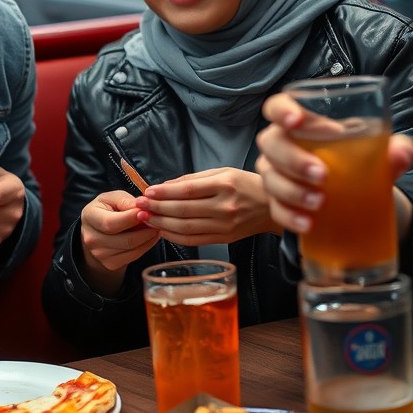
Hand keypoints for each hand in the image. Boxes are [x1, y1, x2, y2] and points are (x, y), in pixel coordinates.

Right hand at [80, 189, 159, 294]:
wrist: (98, 230)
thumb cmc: (108, 209)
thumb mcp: (114, 198)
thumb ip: (127, 201)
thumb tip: (143, 209)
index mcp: (89, 216)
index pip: (111, 223)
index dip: (132, 219)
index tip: (147, 212)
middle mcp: (91, 238)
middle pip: (126, 240)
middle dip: (146, 230)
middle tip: (157, 220)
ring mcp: (99, 254)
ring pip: (133, 249)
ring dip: (149, 238)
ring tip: (155, 226)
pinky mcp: (110, 264)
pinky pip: (134, 256)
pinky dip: (146, 246)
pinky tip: (149, 236)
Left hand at [138, 167, 276, 244]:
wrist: (273, 206)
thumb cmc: (246, 185)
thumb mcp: (222, 172)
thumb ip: (193, 179)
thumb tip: (165, 186)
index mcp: (224, 185)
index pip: (187, 190)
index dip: (164, 192)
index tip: (147, 192)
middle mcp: (225, 207)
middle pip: (183, 210)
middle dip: (157, 208)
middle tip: (139, 205)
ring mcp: (225, 225)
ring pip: (185, 227)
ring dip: (161, 224)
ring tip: (146, 218)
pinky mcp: (224, 238)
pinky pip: (194, 240)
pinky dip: (175, 236)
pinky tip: (162, 230)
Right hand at [256, 92, 412, 236]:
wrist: (356, 198)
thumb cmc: (358, 164)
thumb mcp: (378, 153)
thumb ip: (393, 149)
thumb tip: (400, 154)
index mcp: (302, 124)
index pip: (278, 107)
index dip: (281, 110)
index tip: (296, 121)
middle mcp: (282, 145)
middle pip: (272, 144)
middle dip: (293, 159)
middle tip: (322, 174)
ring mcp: (276, 174)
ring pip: (270, 178)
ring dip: (292, 191)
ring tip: (319, 203)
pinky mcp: (279, 203)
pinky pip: (276, 209)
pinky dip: (290, 216)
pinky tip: (308, 224)